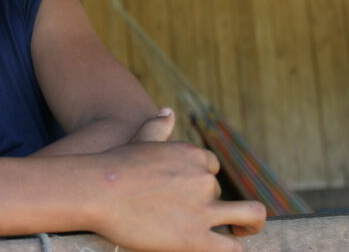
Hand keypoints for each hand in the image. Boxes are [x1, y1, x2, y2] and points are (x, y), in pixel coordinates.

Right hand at [84, 108, 265, 251]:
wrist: (97, 191)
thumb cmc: (114, 166)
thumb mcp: (141, 139)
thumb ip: (158, 126)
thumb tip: (168, 111)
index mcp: (191, 155)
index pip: (210, 168)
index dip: (200, 179)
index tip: (187, 191)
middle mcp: (202, 180)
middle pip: (218, 192)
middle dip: (208, 203)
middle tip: (188, 215)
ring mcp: (202, 210)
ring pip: (251, 215)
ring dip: (250, 224)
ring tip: (241, 231)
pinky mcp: (195, 239)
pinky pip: (230, 248)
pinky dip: (231, 248)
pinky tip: (220, 248)